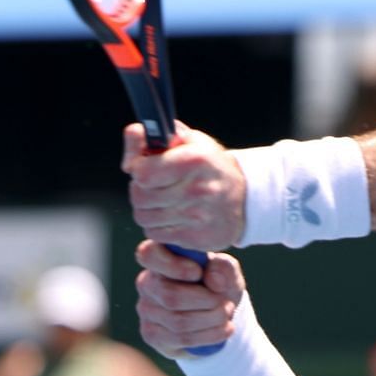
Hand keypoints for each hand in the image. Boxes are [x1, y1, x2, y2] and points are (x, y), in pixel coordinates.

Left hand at [123, 123, 245, 250]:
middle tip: (153, 185)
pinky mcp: (198, 239)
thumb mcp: (186, 140)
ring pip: (144, 218)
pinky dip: (158, 227)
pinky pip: (156, 235)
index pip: (142, 173)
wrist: (245, 198)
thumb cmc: (209, 165)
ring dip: (147, 210)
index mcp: (195, 159)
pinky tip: (172, 216)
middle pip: (139, 198)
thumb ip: (151, 137)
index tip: (145, 167)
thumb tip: (129, 149)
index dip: (137, 169)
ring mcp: (199, 217)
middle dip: (140, 190)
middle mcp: (198, 189)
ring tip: (163, 201)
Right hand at [135, 240, 244, 358]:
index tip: (198, 272)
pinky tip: (224, 329)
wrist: (216, 316)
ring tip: (227, 314)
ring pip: (178, 321)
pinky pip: (181, 338)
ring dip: (212, 320)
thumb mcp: (227, 273)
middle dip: (207, 302)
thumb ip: (223, 269)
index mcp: (160, 257)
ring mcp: (146, 310)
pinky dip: (210, 335)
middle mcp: (146, 282)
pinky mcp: (151, 334)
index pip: (149, 254)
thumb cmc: (217, 286)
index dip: (173, 266)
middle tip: (227, 302)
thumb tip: (213, 279)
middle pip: (171, 295)